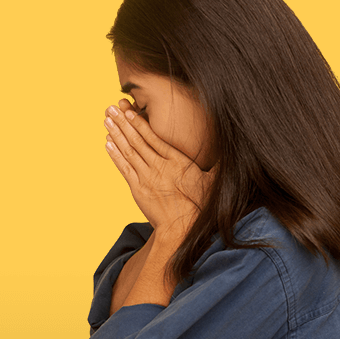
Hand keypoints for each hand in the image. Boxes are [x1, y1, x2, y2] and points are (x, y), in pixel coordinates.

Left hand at [103, 101, 217, 236]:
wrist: (182, 229)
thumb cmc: (199, 205)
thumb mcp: (213, 181)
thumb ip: (219, 162)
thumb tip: (233, 145)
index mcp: (176, 162)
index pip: (153, 137)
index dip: (139, 123)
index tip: (128, 111)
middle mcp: (159, 168)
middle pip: (137, 141)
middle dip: (122, 123)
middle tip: (110, 108)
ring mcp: (146, 179)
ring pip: (128, 152)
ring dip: (115, 134)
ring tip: (106, 119)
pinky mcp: (138, 189)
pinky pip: (124, 168)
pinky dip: (115, 154)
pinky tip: (107, 142)